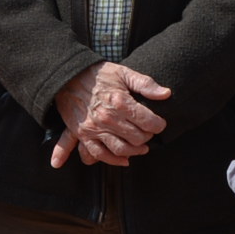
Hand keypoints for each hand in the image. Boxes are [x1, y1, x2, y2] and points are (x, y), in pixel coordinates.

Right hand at [50, 61, 169, 167]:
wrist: (68, 76)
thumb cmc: (99, 74)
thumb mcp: (124, 72)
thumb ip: (146, 84)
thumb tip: (166, 94)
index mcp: (120, 101)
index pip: (149, 122)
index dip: (159, 125)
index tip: (159, 124)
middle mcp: (107, 118)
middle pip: (137, 138)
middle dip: (148, 137)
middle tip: (149, 132)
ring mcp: (94, 128)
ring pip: (121, 150)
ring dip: (135, 151)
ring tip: (141, 146)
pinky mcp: (83, 134)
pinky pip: (99, 154)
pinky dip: (113, 160)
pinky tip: (125, 160)